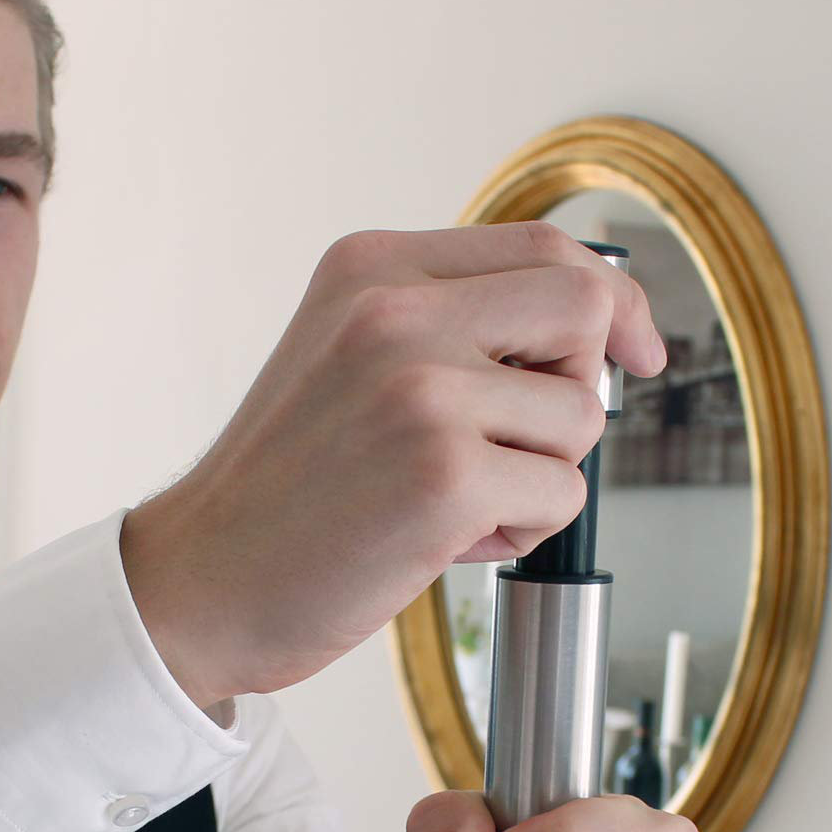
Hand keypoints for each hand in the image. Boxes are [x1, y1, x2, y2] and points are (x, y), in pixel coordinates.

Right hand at [119, 222, 664, 708]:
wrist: (199, 581)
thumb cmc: (278, 493)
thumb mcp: (344, 357)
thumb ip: (443, 322)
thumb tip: (589, 330)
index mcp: (372, 268)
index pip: (544, 251)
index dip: (609, 306)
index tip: (632, 352)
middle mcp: (395, 312)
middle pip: (585, 309)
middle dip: (583, 384)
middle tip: (524, 441)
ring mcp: (422, 390)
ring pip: (578, 418)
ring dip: (535, 476)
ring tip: (445, 504)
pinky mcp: (446, 476)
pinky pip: (561, 496)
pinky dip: (518, 531)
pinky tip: (439, 542)